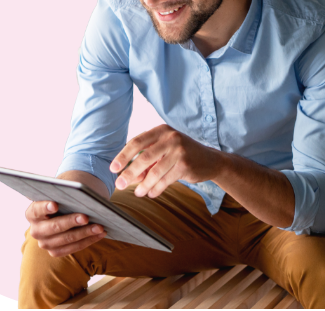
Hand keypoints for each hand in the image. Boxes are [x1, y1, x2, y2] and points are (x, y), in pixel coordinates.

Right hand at [25, 201, 106, 256]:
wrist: (63, 210)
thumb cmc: (64, 198)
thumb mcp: (63, 194)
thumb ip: (67, 194)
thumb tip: (83, 195)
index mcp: (32, 213)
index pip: (37, 209)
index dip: (45, 207)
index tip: (55, 204)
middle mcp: (35, 230)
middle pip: (54, 227)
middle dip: (71, 222)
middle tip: (86, 217)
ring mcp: (45, 243)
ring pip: (67, 239)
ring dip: (85, 233)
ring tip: (100, 226)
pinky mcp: (55, 251)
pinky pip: (74, 248)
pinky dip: (89, 240)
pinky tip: (101, 233)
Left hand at [110, 124, 225, 198]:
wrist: (211, 160)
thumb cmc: (182, 154)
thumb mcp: (164, 151)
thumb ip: (148, 160)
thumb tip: (129, 176)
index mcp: (162, 130)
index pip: (137, 142)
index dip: (123, 156)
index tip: (113, 168)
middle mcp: (171, 138)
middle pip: (144, 157)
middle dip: (130, 173)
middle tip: (119, 184)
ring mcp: (179, 151)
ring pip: (155, 172)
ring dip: (143, 185)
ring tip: (137, 192)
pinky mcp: (185, 165)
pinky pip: (165, 180)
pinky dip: (156, 189)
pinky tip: (151, 193)